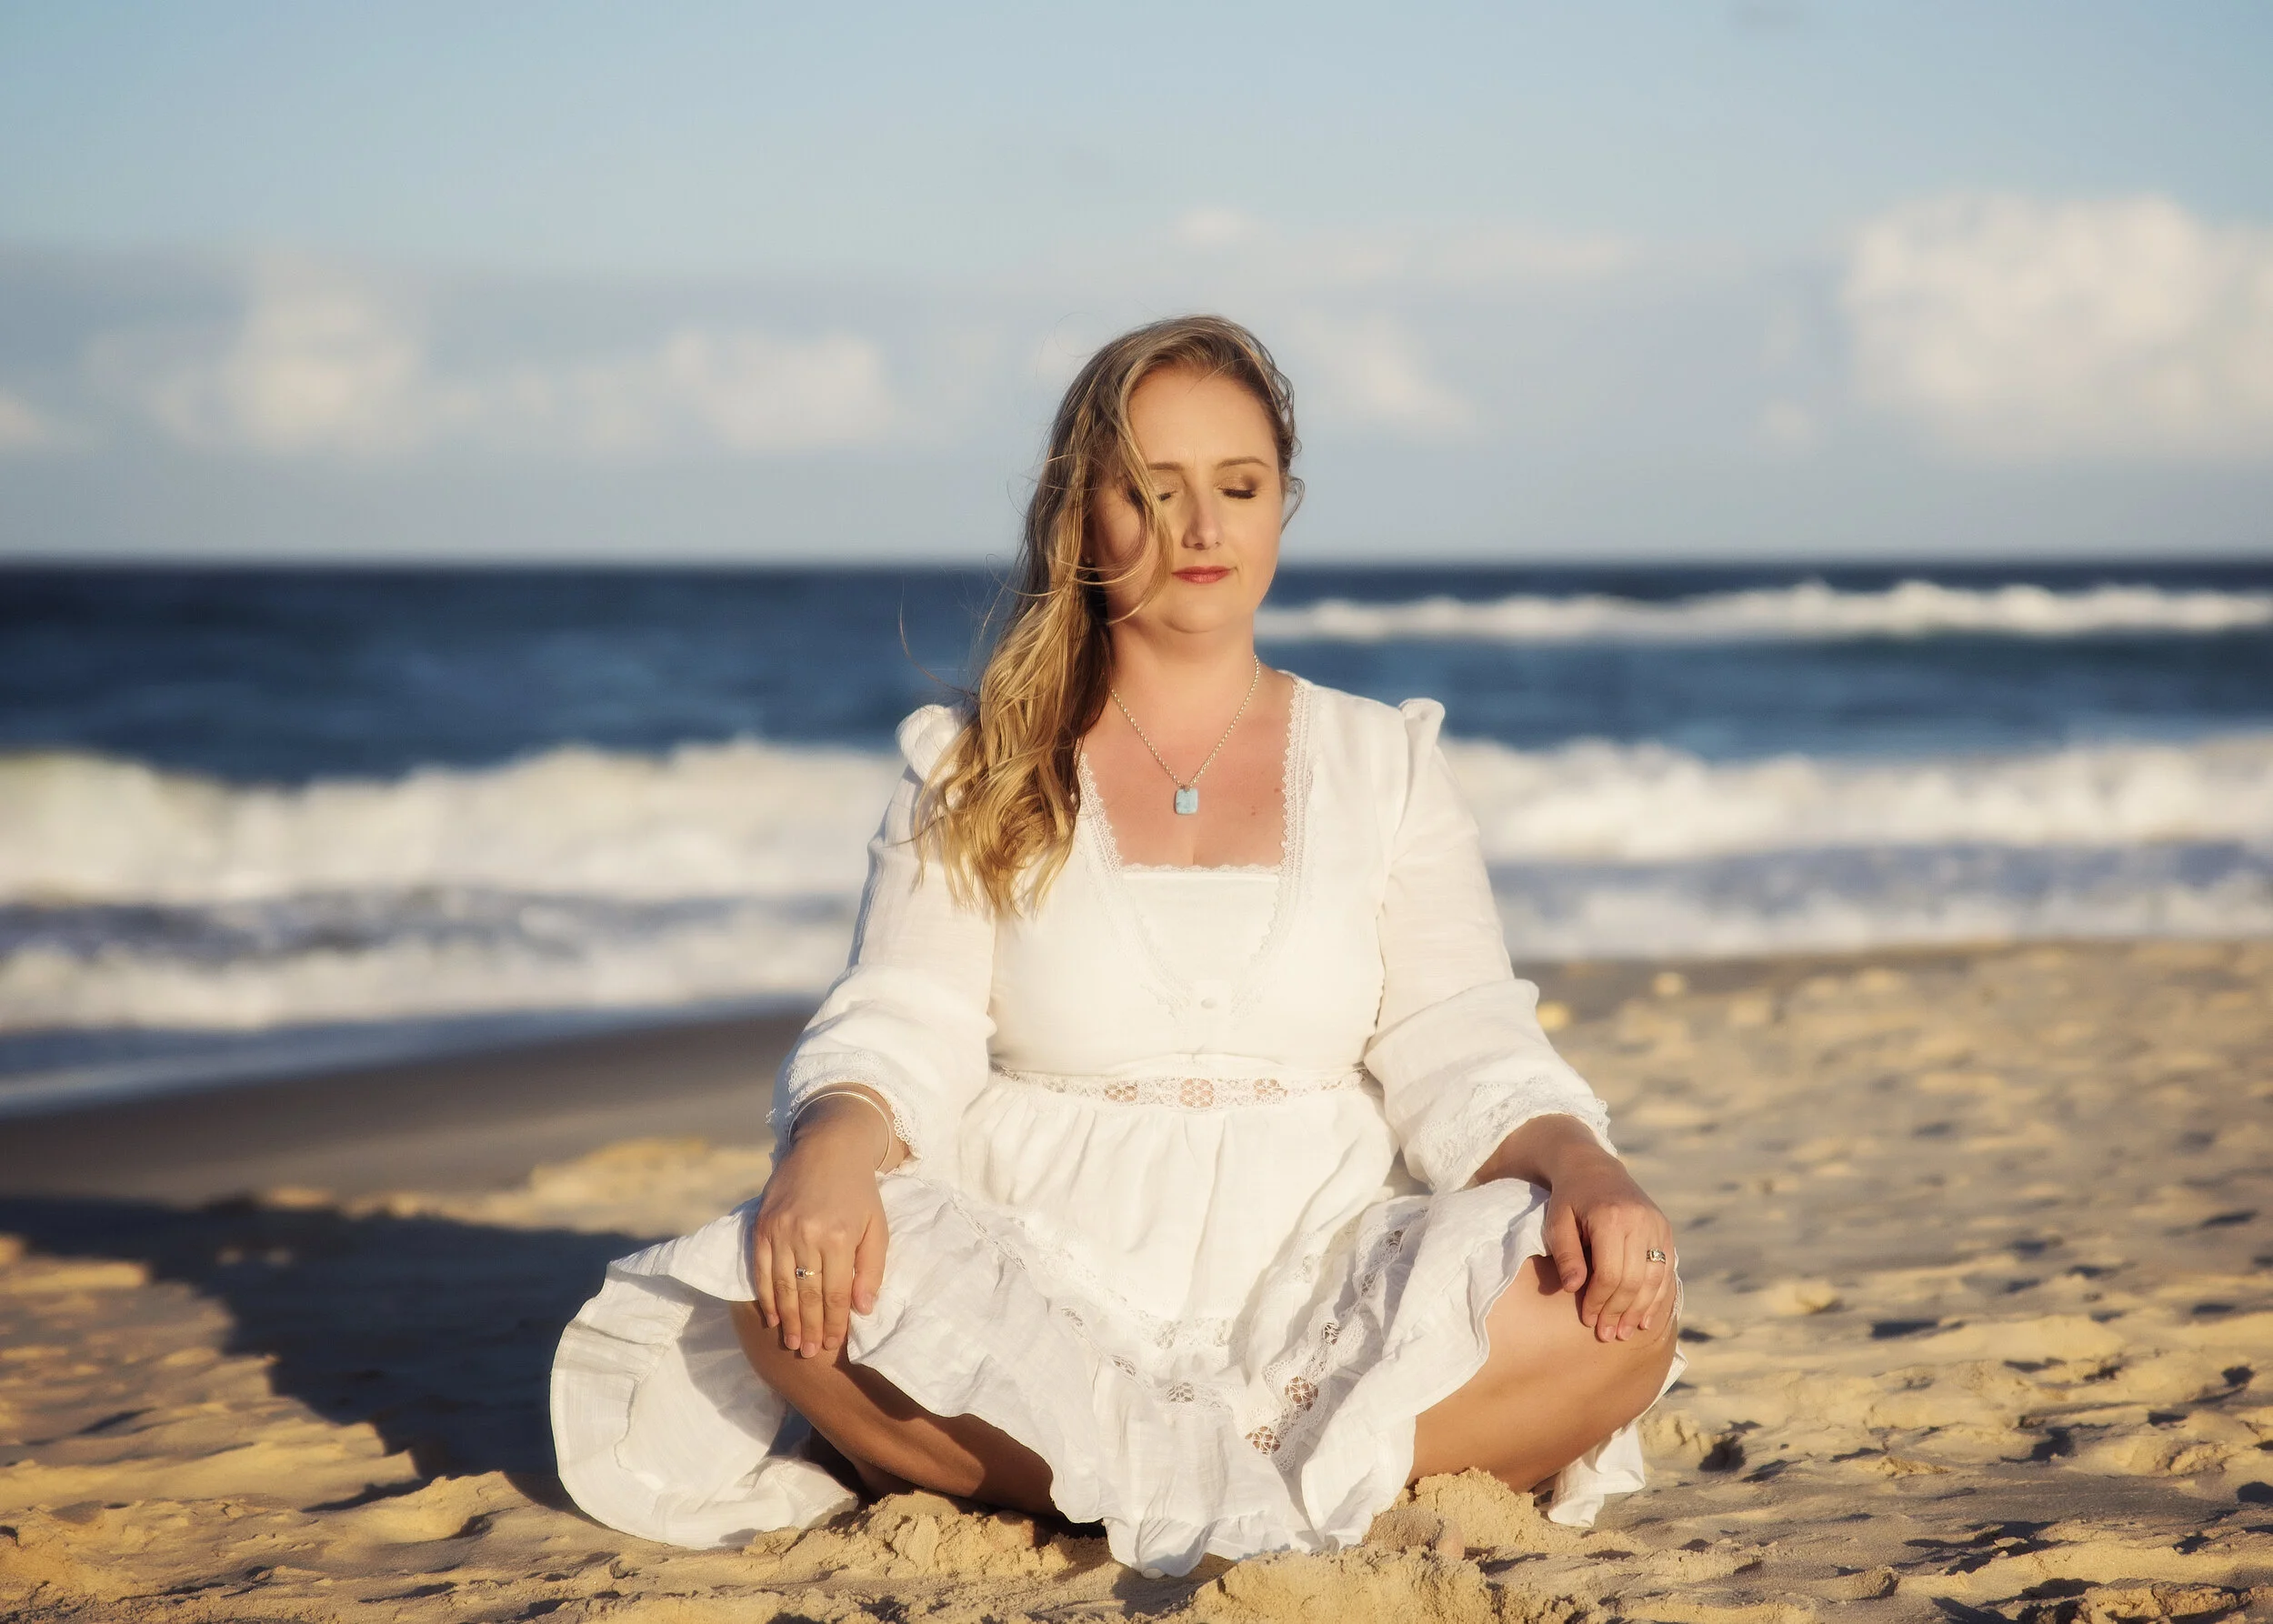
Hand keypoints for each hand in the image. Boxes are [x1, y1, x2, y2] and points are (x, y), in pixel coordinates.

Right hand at [750, 1095, 892, 1357]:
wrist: (828, 1147)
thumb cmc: (858, 1190)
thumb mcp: (877, 1226)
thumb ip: (871, 1269)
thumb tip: (863, 1309)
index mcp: (840, 1237)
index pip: (835, 1293)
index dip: (834, 1323)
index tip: (832, 1345)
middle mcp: (807, 1235)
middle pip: (807, 1295)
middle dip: (809, 1328)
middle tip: (808, 1354)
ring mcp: (781, 1230)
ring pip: (783, 1286)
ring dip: (787, 1319)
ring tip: (791, 1343)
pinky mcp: (762, 1225)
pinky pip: (761, 1269)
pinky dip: (766, 1295)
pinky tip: (772, 1316)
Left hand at [1481, 1115, 1677, 1343]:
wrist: (1593, 1168)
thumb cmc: (1569, 1199)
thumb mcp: (1557, 1221)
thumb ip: (1565, 1253)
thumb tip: (1574, 1288)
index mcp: (1611, 1217)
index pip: (1610, 1272)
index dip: (1599, 1300)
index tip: (1587, 1319)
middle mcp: (1641, 1221)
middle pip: (1634, 1280)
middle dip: (1619, 1311)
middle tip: (1605, 1334)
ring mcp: (1657, 1225)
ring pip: (1654, 1279)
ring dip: (1639, 1310)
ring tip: (1623, 1332)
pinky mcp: (1666, 1231)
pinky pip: (1666, 1272)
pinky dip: (1657, 1298)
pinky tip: (1645, 1320)